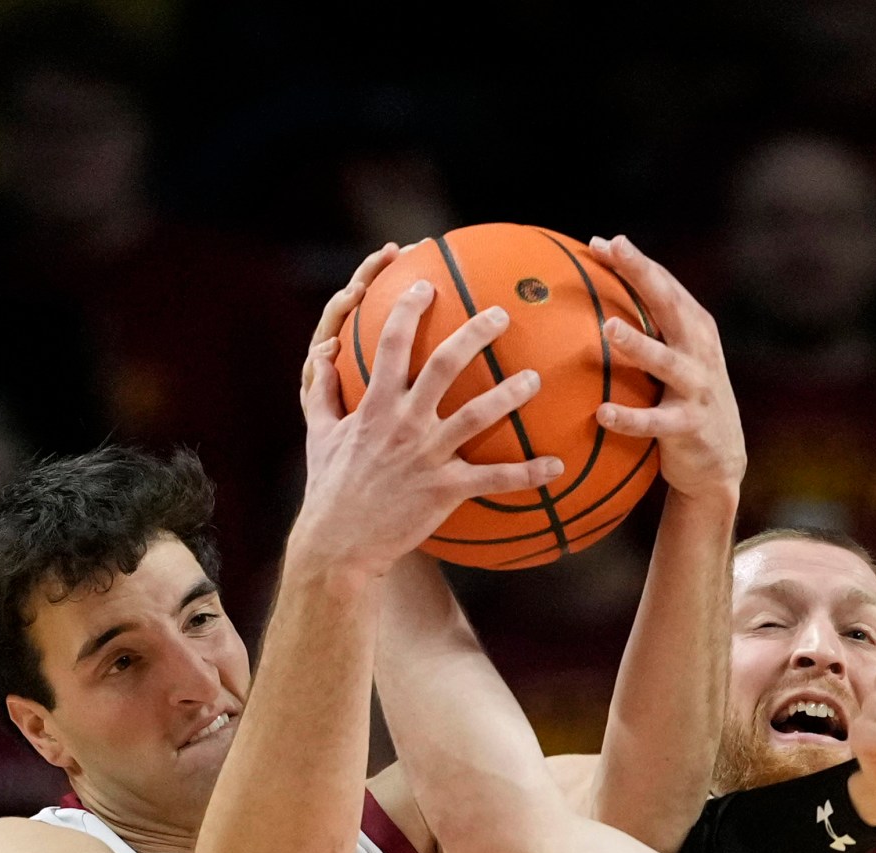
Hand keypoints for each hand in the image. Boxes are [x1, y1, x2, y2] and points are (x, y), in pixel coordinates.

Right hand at [294, 245, 563, 577]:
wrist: (339, 543)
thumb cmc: (330, 487)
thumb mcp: (319, 434)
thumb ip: (321, 391)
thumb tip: (320, 351)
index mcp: (375, 404)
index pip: (392, 343)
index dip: (409, 308)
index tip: (426, 285)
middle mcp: (404, 422)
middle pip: (445, 365)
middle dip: (475, 332)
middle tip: (501, 313)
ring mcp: (427, 456)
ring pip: (478, 415)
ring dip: (511, 393)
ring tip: (536, 377)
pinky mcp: (446, 490)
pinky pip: (494, 479)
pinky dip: (528, 473)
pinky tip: (557, 467)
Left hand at [585, 235, 745, 506]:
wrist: (721, 462)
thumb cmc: (683, 401)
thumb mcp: (673, 360)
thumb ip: (645, 332)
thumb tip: (586, 304)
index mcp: (695, 329)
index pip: (665, 286)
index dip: (637, 263)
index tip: (603, 243)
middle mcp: (700, 352)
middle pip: (671, 306)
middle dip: (643, 275)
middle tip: (616, 251)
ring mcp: (698, 388)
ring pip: (667, 362)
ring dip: (639, 344)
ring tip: (609, 328)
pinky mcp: (691, 426)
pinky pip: (656, 422)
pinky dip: (631, 418)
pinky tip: (602, 413)